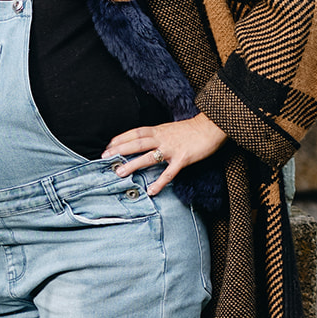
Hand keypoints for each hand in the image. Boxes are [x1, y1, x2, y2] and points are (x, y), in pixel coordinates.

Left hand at [102, 113, 226, 195]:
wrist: (212, 126)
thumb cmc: (191, 129)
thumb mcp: (170, 129)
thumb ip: (158, 135)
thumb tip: (145, 143)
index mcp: (159, 130)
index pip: (135, 132)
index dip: (121, 138)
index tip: (108, 145)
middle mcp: (162, 138)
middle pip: (137, 143)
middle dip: (119, 150)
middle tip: (105, 157)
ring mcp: (172, 148)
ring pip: (148, 156)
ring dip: (133, 164)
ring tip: (120, 173)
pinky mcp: (183, 158)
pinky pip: (169, 173)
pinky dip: (160, 182)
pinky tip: (151, 190)